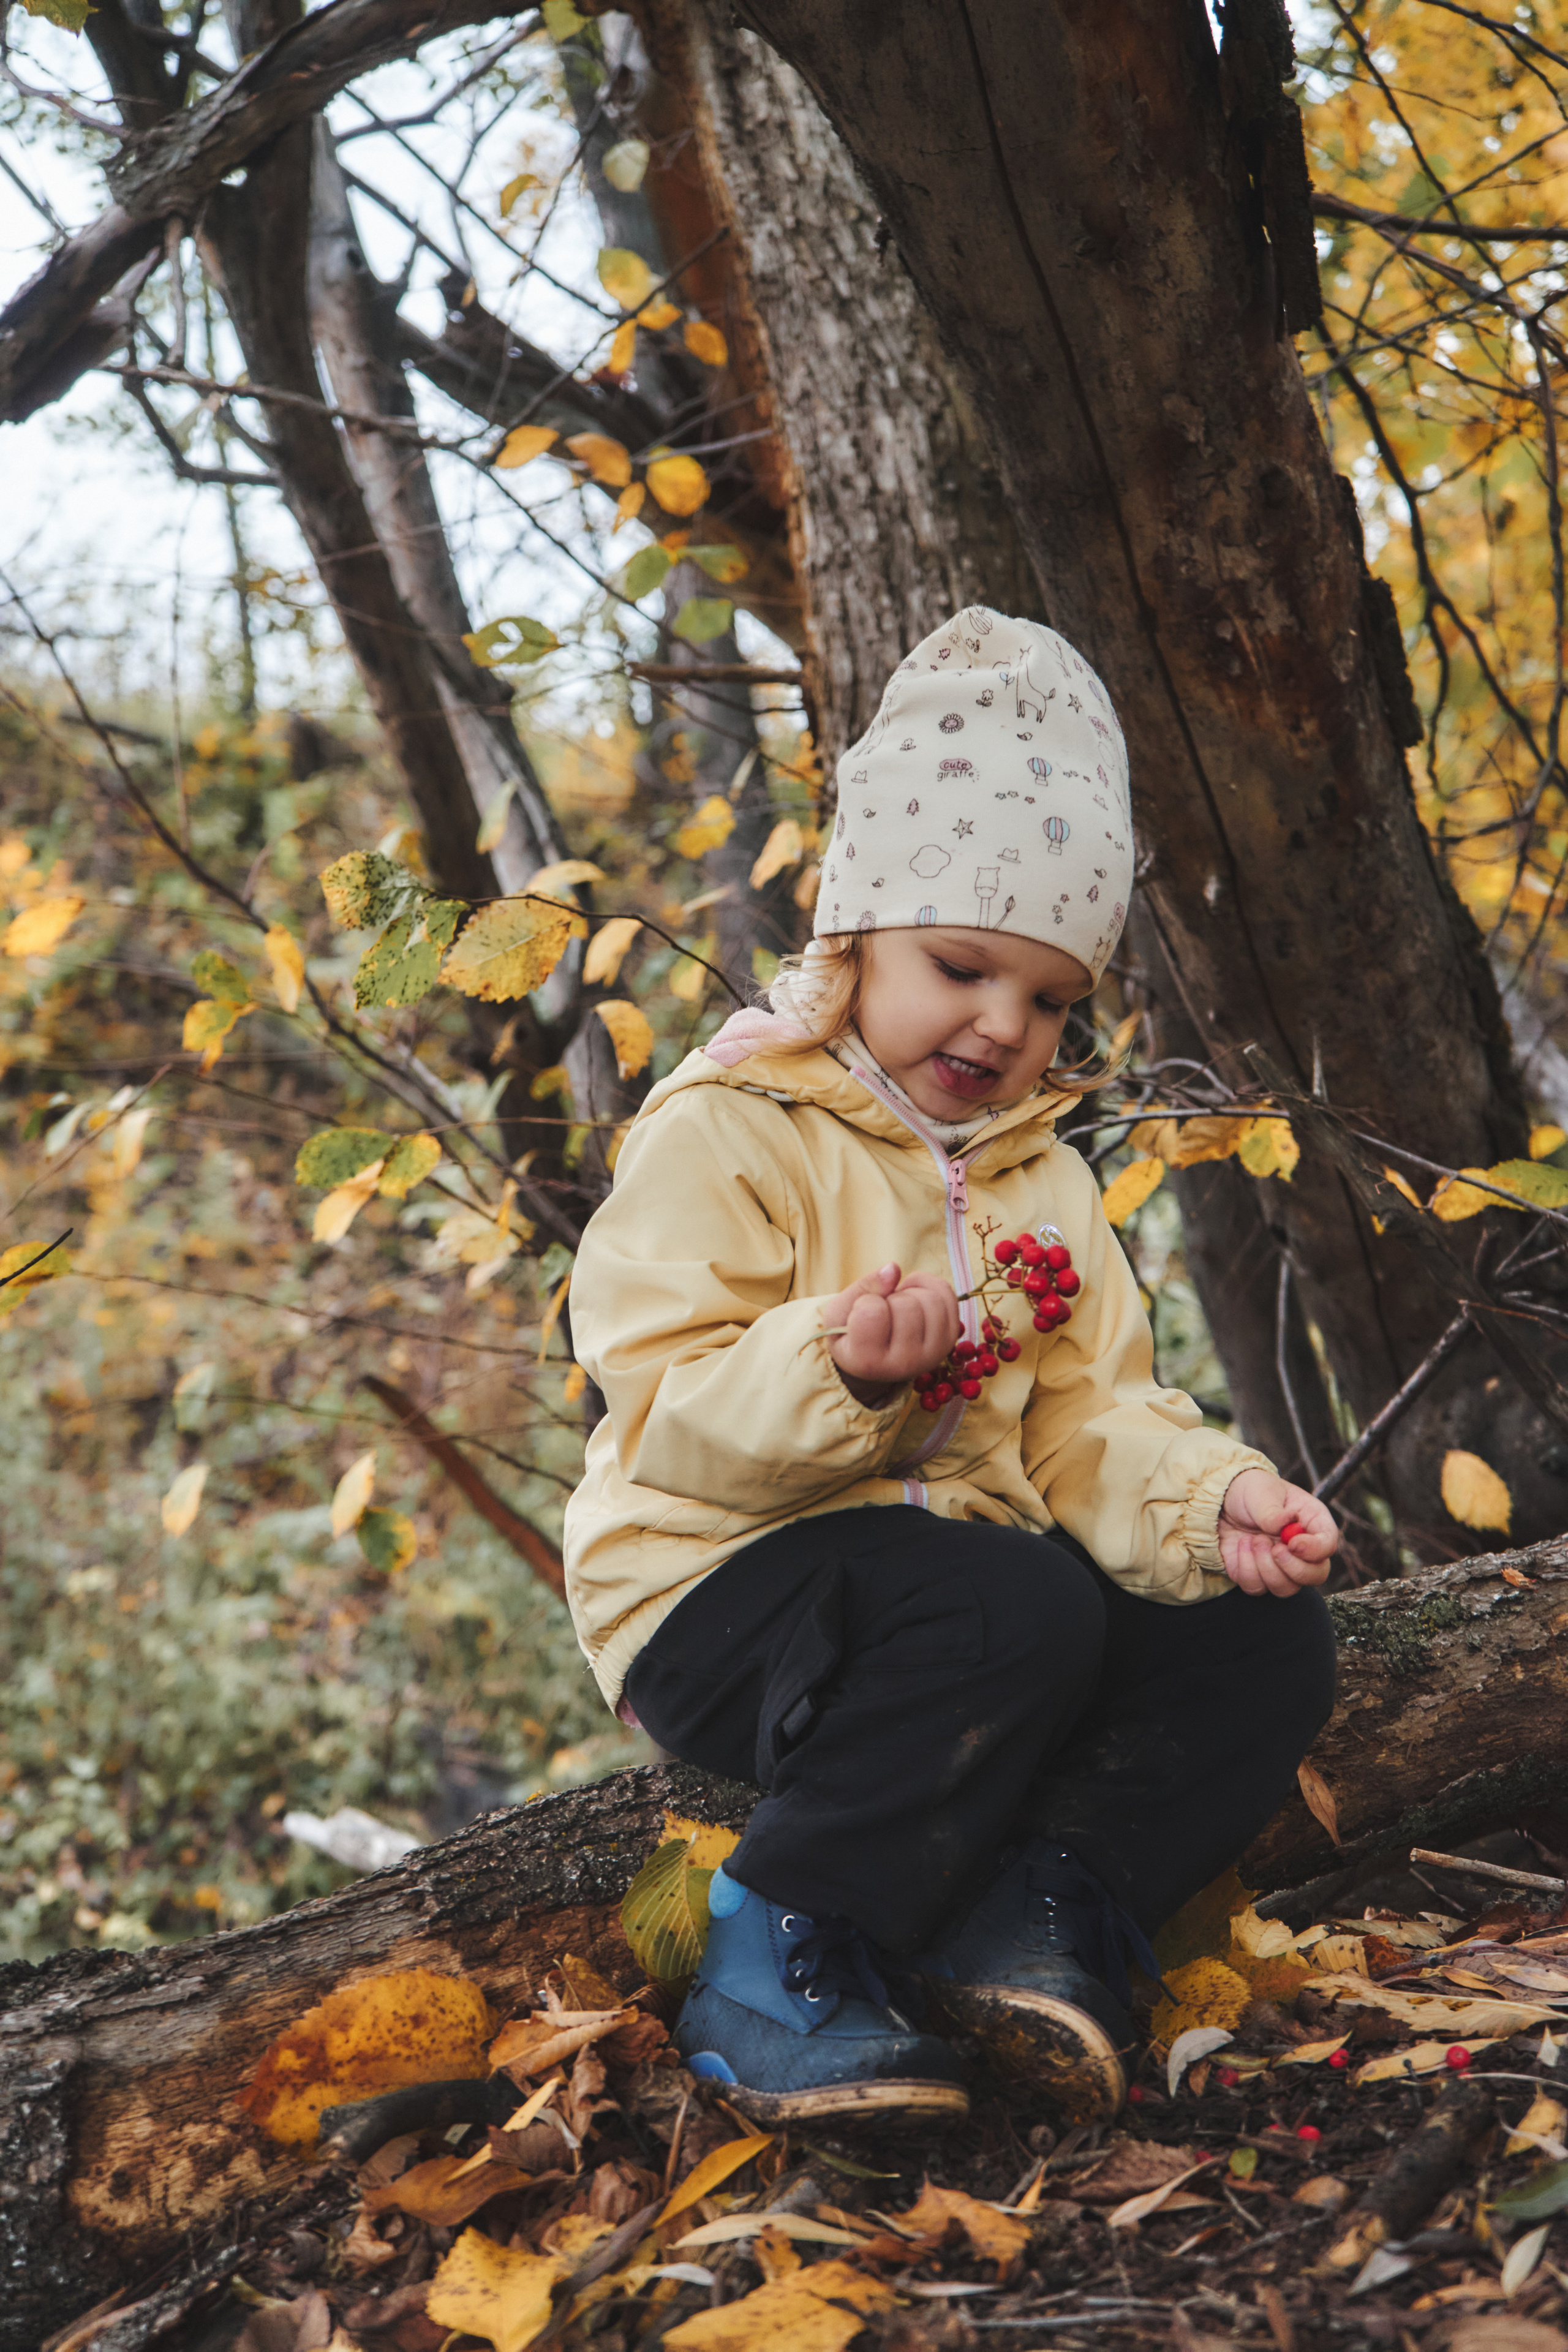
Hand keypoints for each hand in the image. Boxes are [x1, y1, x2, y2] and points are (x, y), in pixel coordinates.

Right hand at [823, 1262, 960, 1405]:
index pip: (873, 1313)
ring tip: (895, 1306)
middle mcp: (905, 1365)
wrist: (875, 1357)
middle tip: (882, 1312)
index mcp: (868, 1362)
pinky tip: (911, 1295)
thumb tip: (894, 1268)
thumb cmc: (851, 1333)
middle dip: (890, 1298)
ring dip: (910, 1292)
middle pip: (907, 1306)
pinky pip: (946, 1294)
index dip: (865, 1302)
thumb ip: (863, 1288)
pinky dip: (927, 1284)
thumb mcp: (840, 1313)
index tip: (861, 1316)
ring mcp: (932, 1354)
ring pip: (931, 1300)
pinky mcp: (949, 1340)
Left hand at [1218, 1468, 1337, 1596]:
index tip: (1292, 1544)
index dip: (1314, 1550)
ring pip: (1286, 1588)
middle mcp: (1302, 1550)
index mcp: (1312, 1523)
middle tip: (1274, 1549)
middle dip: (1294, 1569)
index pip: (1328, 1545)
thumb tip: (1286, 1522)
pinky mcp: (1257, 1576)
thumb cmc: (1251, 1492)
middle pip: (1315, 1576)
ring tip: (1253, 1539)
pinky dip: (1245, 1568)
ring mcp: (1281, 1567)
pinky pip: (1256, 1587)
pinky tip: (1242, 1545)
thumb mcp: (1261, 1492)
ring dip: (1265, 1566)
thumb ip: (1273, 1511)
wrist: (1223, 1502)